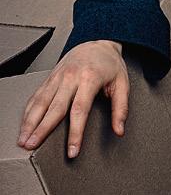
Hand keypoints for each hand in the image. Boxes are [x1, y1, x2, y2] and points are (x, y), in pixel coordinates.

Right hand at [17, 40, 128, 157]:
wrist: (98, 43)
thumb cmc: (111, 65)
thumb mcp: (123, 84)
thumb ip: (121, 109)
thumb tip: (119, 130)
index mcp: (90, 79)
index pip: (79, 111)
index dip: (75, 133)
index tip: (72, 150)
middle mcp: (70, 78)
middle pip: (54, 108)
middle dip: (42, 129)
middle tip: (33, 146)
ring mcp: (57, 77)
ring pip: (40, 102)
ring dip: (29, 122)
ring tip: (23, 140)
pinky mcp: (50, 77)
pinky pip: (36, 96)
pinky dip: (28, 111)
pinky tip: (24, 124)